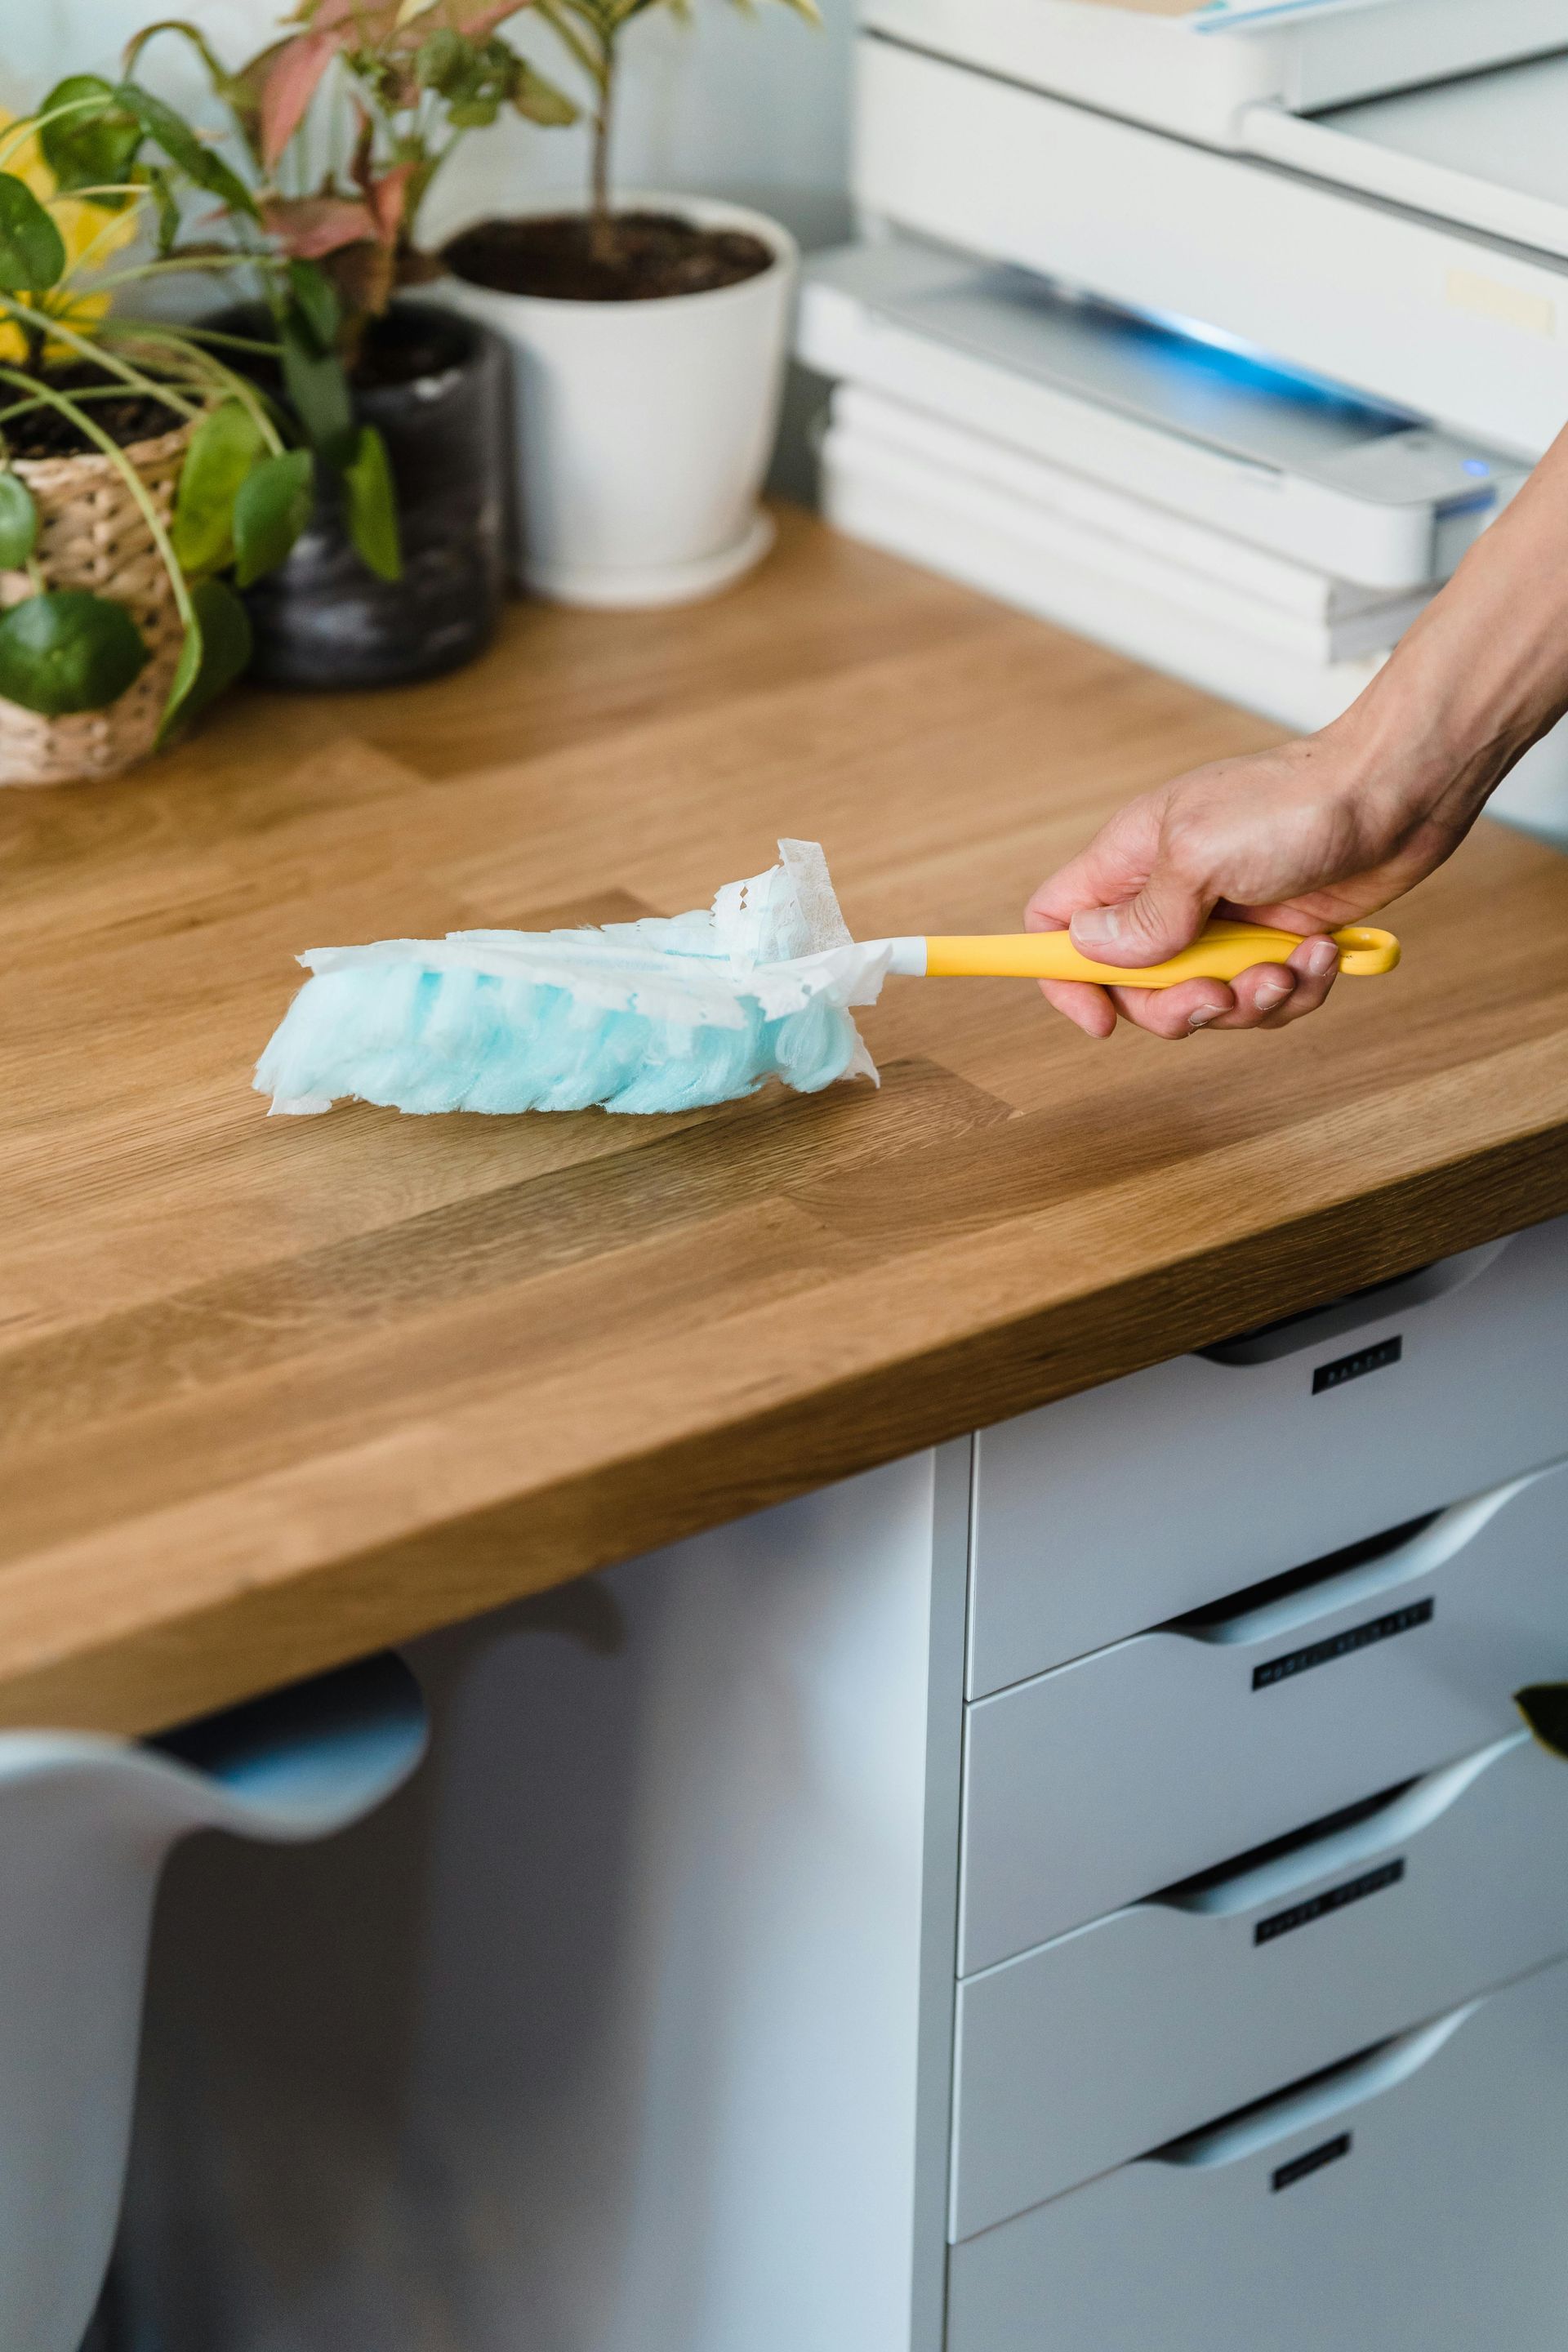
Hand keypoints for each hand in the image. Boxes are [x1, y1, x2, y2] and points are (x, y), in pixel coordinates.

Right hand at [1025, 727, 1482, 1039]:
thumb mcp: (1201, 855)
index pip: (1057, 923)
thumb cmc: (1297, 802)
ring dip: (1251, 1001)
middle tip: (1221, 995)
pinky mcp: (1279, 938)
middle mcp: (1172, 894)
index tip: (1099, 1018)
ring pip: (1207, 1000)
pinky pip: (1267, 997)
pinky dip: (1297, 988)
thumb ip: (1144, 913)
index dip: (1062, 976)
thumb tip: (1091, 950)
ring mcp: (1227, 920)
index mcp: (1132, 860)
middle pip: (1135, 986)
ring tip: (1289, 965)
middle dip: (1179, 1007)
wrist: (1400, 791)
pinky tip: (1324, 952)